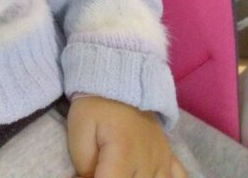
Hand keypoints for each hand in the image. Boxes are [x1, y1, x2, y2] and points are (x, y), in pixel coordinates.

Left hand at [67, 96, 185, 177]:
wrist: (119, 79)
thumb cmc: (94, 106)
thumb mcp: (78, 131)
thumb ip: (83, 167)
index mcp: (124, 155)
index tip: (87, 173)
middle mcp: (149, 163)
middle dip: (114, 176)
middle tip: (103, 165)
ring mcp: (163, 161)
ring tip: (120, 167)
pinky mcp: (170, 158)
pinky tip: (147, 174)